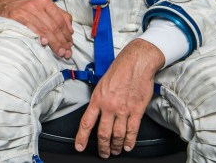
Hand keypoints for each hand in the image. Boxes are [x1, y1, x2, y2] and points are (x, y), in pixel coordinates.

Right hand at [0, 0, 73, 58]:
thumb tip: (70, 30)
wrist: (2, 0)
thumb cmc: (24, 5)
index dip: (67, 33)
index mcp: (44, 1)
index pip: (60, 19)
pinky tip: (44, 43)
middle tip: (66, 52)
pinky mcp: (16, 17)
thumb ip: (57, 14)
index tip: (70, 44)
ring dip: (54, 43)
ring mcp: (25, 11)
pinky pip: (30, 28)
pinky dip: (38, 36)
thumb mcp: (41, 4)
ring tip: (59, 52)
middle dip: (62, 41)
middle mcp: (36, 5)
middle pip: (54, 26)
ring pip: (44, 29)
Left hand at [74, 38, 164, 156]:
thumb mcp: (101, 83)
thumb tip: (96, 110)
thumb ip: (99, 99)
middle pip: (103, 133)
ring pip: (117, 135)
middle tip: (103, 153)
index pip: (86, 122)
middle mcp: (109, 106)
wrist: (136, 63)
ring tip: (116, 151)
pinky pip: (132, 130)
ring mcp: (123, 110)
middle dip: (102, 147)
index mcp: (97, 99)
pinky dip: (130, 141)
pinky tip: (128, 145)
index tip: (79, 146)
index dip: (81, 137)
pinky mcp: (136, 110)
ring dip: (116, 146)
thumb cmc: (119, 69)